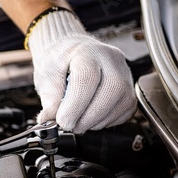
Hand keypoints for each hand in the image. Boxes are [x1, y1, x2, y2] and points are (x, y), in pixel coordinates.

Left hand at [28, 10, 136, 133]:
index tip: (62, 121)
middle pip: (112, 89)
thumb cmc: (60, 62)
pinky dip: (108, 121)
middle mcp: (111, 59)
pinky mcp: (130, 89)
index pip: (87, 78)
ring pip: (123, 102)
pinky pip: (126, 110)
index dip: (75, 105)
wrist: (71, 52)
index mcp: (87, 51)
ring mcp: (125, 73)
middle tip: (71, 126)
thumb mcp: (47, 75)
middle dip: (89, 116)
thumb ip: (50, 98)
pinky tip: (91, 119)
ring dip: (98, 121)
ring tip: (79, 122)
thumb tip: (49, 120)